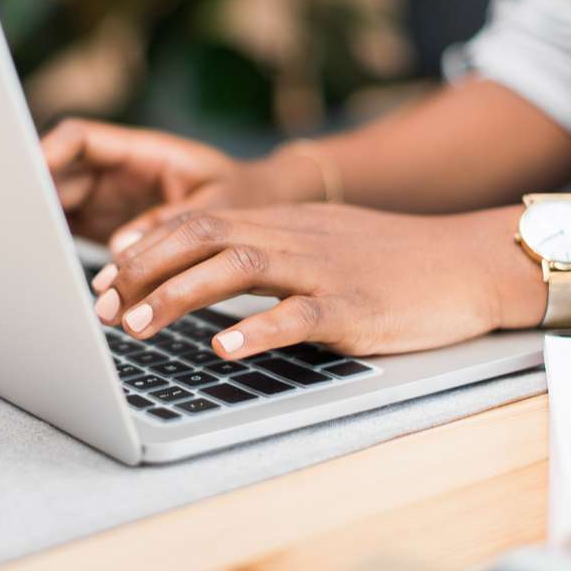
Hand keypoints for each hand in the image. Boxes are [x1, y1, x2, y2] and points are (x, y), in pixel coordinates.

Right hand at [42, 118, 324, 250]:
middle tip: (20, 232)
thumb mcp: (218, 208)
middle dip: (40, 201)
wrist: (269, 208)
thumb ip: (170, 224)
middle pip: (62, 176)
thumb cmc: (249, 196)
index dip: (48, 153)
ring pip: (63, 208)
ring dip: (47, 231)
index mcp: (145, 152)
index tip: (27, 177)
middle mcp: (120, 173)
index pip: (81, 140)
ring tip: (28, 259)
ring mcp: (113, 201)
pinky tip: (47, 272)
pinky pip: (77, 234)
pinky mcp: (113, 229)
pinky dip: (60, 250)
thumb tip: (121, 249)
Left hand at [88, 204, 543, 357]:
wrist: (468, 261)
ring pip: (238, 268)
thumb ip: (266, 250)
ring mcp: (323, 270)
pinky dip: (257, 329)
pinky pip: (299, 314)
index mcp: (280, 223)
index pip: (194, 223)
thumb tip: (204, 272)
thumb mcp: (320, 241)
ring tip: (138, 326)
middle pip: (201, 237)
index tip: (102, 281)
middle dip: (142, 271)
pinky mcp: (355, 306)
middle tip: (102, 307)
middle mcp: (293, 237)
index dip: (141, 250)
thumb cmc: (391, 260)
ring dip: (180, 296)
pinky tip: (223, 348)